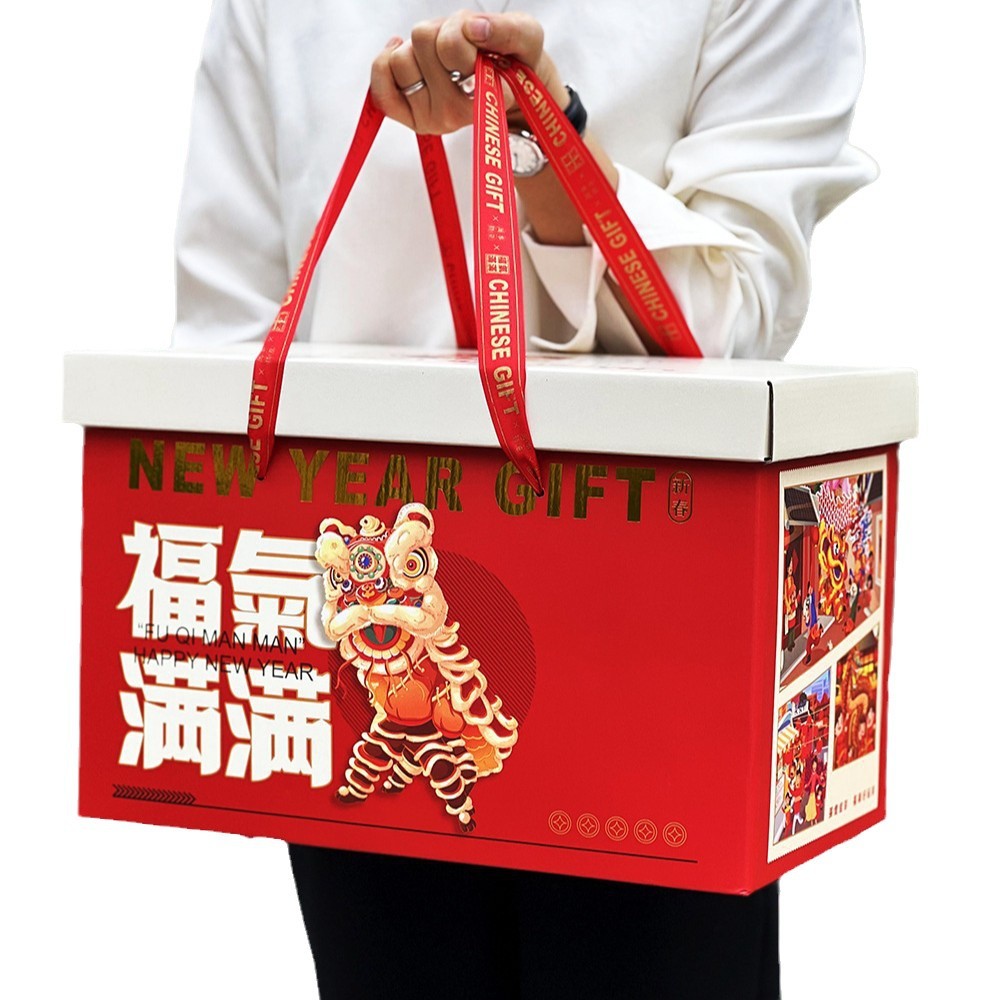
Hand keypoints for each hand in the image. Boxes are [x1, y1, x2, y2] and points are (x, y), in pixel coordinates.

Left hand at [370, 10, 565, 133]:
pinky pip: (380, 85)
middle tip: (458, 49)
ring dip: (417, 48)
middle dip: (439, 33)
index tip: (479, 46)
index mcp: (484, 96)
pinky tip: (404, 55)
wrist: (498, 87)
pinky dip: (386, 62)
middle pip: (423, 39)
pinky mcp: (408, 117)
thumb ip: (508, 31)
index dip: (464, 32)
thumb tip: (475, 30)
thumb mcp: (526, 35)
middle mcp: (455, 113)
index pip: (453, 44)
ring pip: (400, 58)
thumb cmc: (510, 60)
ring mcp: (429, 118)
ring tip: (440, 59)